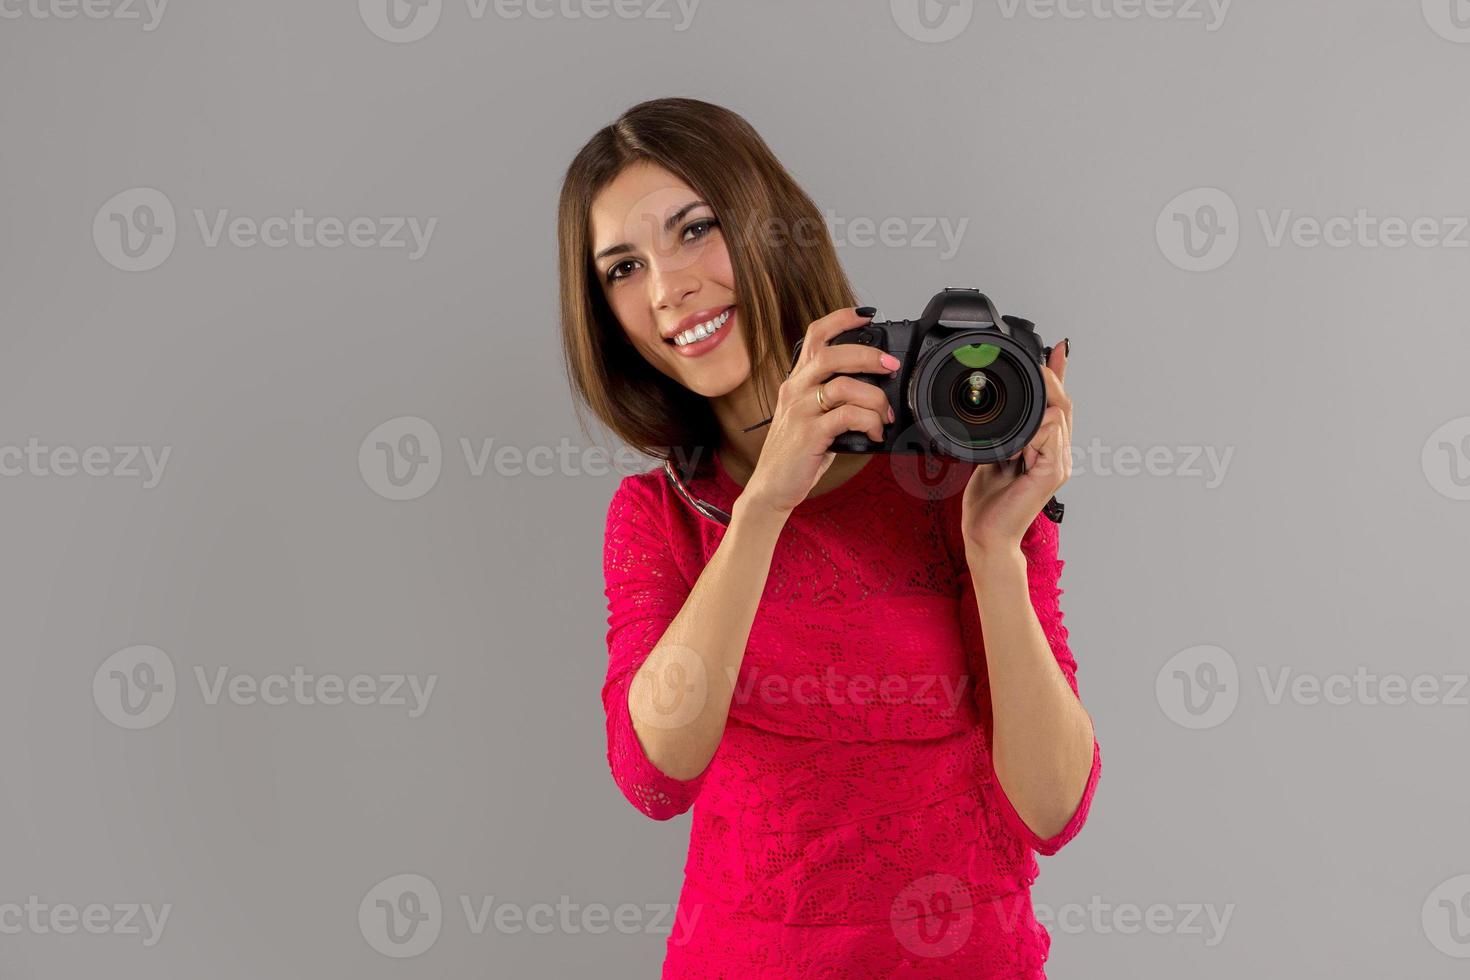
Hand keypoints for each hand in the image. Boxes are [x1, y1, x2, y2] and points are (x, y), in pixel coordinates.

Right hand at [743, 307, 897, 515]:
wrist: (771, 487)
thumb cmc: (795, 453)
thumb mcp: (811, 418)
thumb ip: (834, 400)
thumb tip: (874, 390)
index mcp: (796, 382)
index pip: (814, 336)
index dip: (840, 319)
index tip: (866, 315)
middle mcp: (795, 390)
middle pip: (831, 354)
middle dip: (867, 355)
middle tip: (891, 365)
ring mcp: (800, 411)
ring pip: (844, 386)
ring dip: (874, 397)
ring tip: (885, 414)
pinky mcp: (809, 434)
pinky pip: (848, 416)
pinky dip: (869, 422)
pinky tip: (874, 433)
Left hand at [960, 340, 1071, 554]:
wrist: (986, 533)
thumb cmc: (989, 503)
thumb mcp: (993, 455)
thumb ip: (1005, 434)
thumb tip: (1003, 411)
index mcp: (1046, 449)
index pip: (1058, 406)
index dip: (1060, 377)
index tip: (1058, 350)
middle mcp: (1058, 455)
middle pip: (1064, 405)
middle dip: (1052, 380)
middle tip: (1039, 363)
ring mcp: (1058, 464)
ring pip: (1058, 415)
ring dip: (1038, 406)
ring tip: (1016, 419)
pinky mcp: (1052, 473)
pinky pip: (1050, 434)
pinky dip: (1034, 429)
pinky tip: (1016, 442)